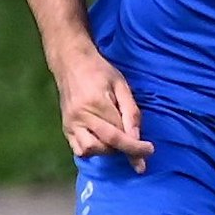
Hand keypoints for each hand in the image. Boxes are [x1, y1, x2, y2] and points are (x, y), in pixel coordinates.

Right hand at [50, 48, 150, 173]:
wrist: (72, 63)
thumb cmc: (100, 71)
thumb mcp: (122, 85)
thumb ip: (131, 112)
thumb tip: (137, 138)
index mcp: (96, 104)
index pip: (119, 133)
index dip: (136, 146)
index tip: (149, 151)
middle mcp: (80, 117)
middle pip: (105, 145)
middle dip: (126, 151)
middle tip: (138, 148)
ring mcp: (70, 124)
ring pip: (89, 150)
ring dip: (107, 151)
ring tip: (118, 140)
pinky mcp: (65, 128)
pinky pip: (78, 149)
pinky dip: (93, 151)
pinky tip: (104, 143)